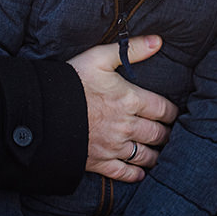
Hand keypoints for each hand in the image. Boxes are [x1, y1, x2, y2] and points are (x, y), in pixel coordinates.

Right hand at [68, 35, 176, 182]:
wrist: (42, 111)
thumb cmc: (71, 81)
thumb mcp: (99, 57)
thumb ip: (131, 50)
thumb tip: (158, 41)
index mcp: (130, 100)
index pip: (163, 109)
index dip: (172, 112)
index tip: (173, 114)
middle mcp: (126, 126)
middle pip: (157, 134)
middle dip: (166, 134)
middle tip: (168, 133)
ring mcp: (114, 146)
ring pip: (145, 155)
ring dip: (155, 155)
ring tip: (159, 152)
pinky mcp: (100, 162)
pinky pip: (124, 172)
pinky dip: (135, 174)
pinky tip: (140, 173)